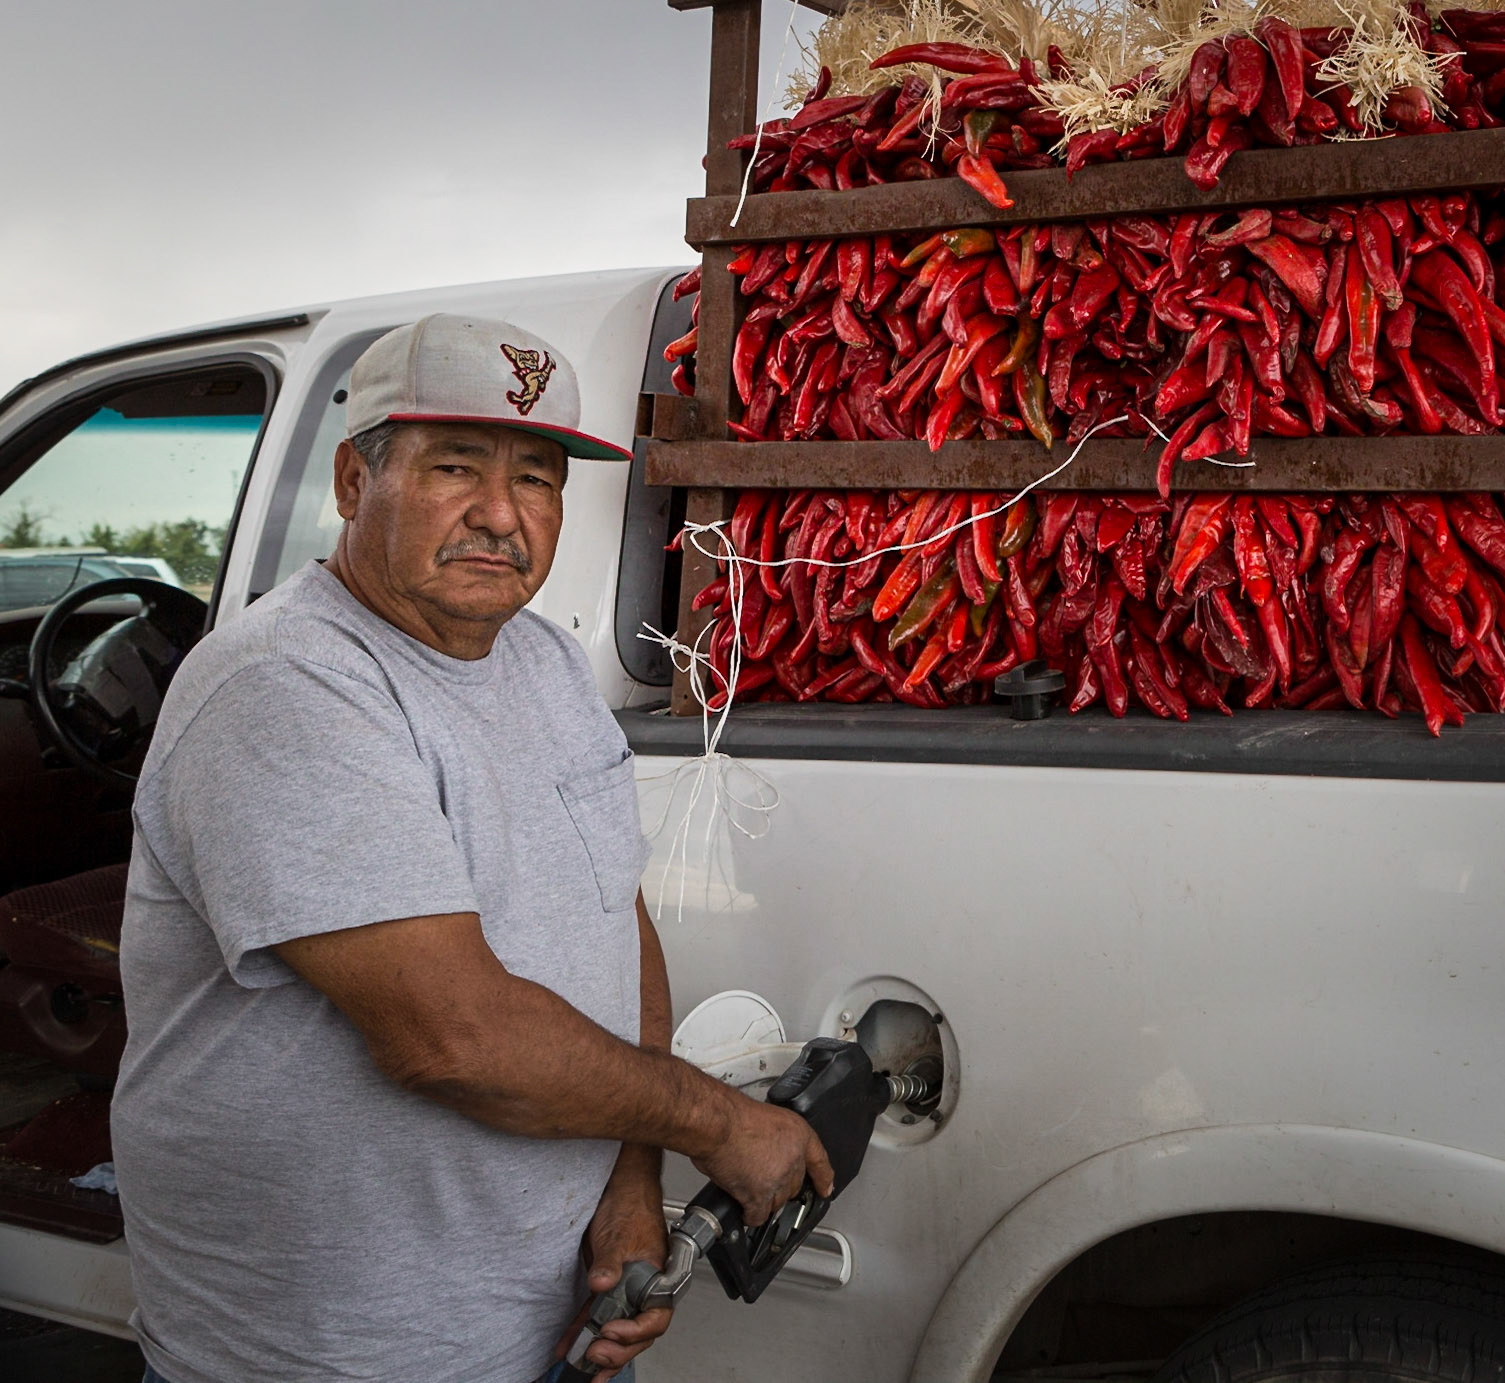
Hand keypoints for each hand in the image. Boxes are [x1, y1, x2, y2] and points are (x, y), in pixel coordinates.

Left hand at [554, 1146, 671, 1379]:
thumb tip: (601, 1284)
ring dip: (600, 1349)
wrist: (620, 1184)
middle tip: (595, 1354)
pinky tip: (570, 1345)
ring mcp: (625, 1289)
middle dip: (617, 1350)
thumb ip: (611, 1262)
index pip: (654, 1318)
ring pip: (616, 1329)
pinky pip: (597, 1316)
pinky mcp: (607, 1287)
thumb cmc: (632, 1203)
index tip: (611, 1331)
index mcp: (658, 1278)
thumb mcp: (619, 1235)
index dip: (634, 1332)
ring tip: (583, 1365)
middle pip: (636, 1332)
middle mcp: (643, 1288)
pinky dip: (584, 1332)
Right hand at [692, 1094, 834, 1226]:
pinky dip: (750, 1215)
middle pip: (794, 1185)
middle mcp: (793, 1157)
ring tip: (749, 1189)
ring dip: (764, 1200)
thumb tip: (765, 1150)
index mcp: (798, 1134)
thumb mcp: (765, 1116)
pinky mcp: (759, 1196)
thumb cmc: (732, 1114)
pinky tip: (744, 1210)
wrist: (718, 1124)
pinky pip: (759, 1216)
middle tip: (762, 1179)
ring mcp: (778, 1179)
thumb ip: (772, 1137)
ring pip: (777, 1202)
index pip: (819, 1161)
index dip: (823, 1178)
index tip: (825, 1188)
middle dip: (779, 1185)